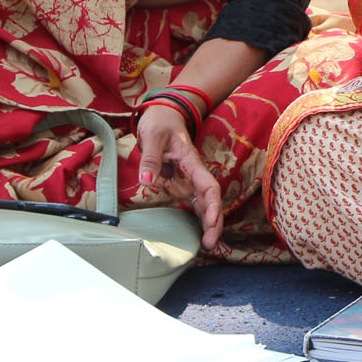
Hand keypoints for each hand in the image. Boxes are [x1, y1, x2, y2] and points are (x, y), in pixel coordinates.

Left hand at [135, 104, 222, 250]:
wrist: (163, 116)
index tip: (212, 221)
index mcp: (192, 162)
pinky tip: (197, 235)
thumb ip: (150, 158)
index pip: (208, 185)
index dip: (213, 204)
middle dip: (215, 222)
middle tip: (210, 244)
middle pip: (210, 200)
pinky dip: (198, 220)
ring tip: (206, 245)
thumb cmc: (160, 123)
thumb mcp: (152, 136)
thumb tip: (146, 180)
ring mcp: (188, 181)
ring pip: (204, 205)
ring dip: (208, 224)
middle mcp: (194, 174)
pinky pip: (193, 205)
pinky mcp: (181, 186)